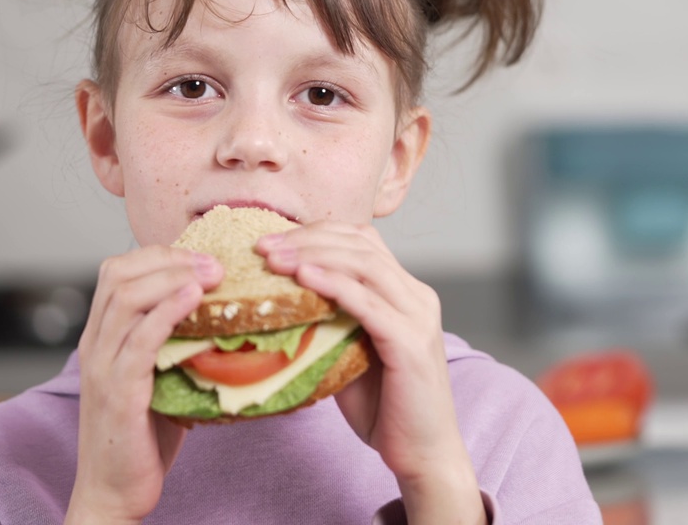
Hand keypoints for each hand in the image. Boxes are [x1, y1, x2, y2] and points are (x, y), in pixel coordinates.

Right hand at [66, 246, 222, 524]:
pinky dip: (167, 312)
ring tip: (212, 275)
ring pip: (127, 298)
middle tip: (215, 263)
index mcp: (101, 336)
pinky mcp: (118, 392)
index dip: (159, 254)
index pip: (117, 270)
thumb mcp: (156, 378)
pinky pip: (139, 339)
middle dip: (170, 257)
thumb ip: (174, 346)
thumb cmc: (142, 436)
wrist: (113, 491)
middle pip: (119, 274)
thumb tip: (223, 318)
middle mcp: (95, 344)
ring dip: (174, 276)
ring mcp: (103, 367)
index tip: (202, 257)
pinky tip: (194, 299)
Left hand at [257, 223, 484, 524]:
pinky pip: (368, 303)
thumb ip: (332, 322)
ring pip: (364, 264)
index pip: (362, 241)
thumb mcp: (352, 352)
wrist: (423, 453)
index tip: (272, 241)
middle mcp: (417, 296)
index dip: (317, 233)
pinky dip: (334, 285)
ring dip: (314, 255)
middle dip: (308, 239)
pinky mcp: (410, 343)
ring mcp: (418, 317)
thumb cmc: (386, 408)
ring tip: (274, 258)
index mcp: (406, 293)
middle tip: (263, 246)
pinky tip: (303, 277)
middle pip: (360, 245)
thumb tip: (280, 303)